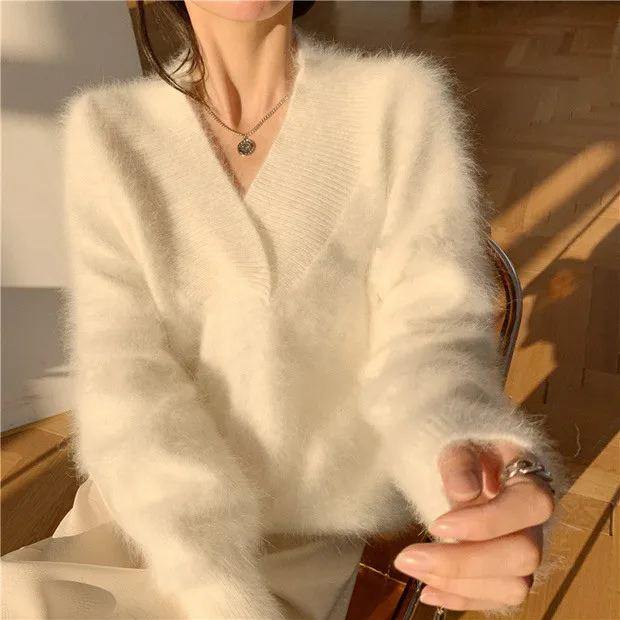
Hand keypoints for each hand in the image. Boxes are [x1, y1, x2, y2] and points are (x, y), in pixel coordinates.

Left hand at [394, 440, 555, 610]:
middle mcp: (536, 522)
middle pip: (523, 555)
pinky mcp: (508, 573)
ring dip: (460, 585)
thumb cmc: (463, 446)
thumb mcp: (457, 440)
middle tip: (409, 558)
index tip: (436, 524)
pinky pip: (496, 599)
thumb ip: (459, 461)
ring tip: (414, 569)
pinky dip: (462, 599)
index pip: (530, 506)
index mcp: (532, 480)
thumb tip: (463, 492)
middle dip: (464, 562)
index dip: (488, 522)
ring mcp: (524, 551)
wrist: (464, 461)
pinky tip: (427, 592)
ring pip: (513, 586)